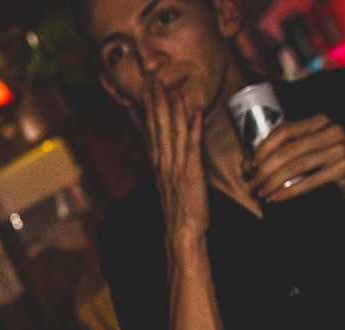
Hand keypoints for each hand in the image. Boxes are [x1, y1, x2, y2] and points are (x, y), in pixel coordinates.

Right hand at [145, 80, 208, 244]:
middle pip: (159, 127)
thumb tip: (170, 154)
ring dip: (173, 109)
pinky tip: (195, 112)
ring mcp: (176, 167)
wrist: (182, 233)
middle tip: (154, 81)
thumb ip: (170, 166)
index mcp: (159, 164)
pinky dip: (193, 128)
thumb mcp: (170, 186)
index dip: (150, 110)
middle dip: (157, 102)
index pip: (153, 132)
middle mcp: (164, 163)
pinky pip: (192, 146)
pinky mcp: (191, 173)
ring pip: (173, 132)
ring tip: (171, 88)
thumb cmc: (180, 212)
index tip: (148, 92)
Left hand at [244, 114, 344, 208]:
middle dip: (265, 169)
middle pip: (288, 150)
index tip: (250, 165)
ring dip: (273, 181)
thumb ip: (287, 152)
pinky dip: (289, 191)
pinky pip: (309, 181)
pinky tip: (276, 199)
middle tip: (253, 184)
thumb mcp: (313, 150)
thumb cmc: (334, 163)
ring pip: (296, 165)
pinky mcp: (344, 168)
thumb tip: (249, 163)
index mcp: (319, 122)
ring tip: (261, 193)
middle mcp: (331, 131)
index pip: (284, 131)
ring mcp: (340, 148)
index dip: (263, 148)